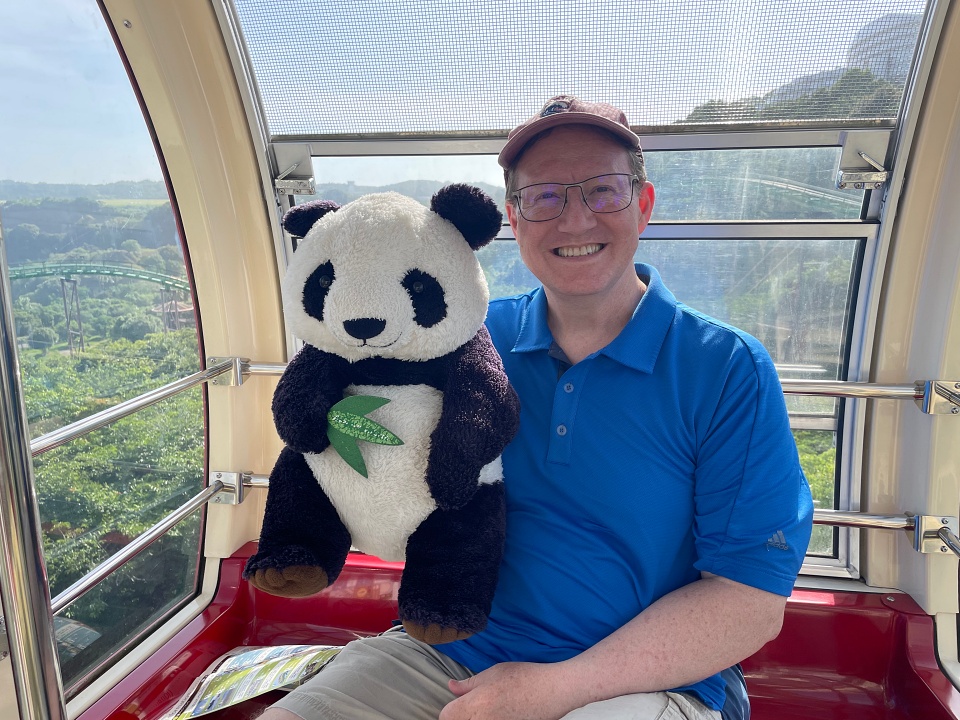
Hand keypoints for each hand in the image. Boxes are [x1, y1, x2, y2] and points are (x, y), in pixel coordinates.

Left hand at [439, 662, 579, 719]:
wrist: (553, 691)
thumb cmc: (524, 677)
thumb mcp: (493, 673)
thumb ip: (468, 684)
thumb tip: (451, 687)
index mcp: (475, 706)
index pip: (446, 715)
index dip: (450, 708)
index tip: (458, 703)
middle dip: (463, 715)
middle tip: (473, 706)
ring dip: (477, 718)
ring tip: (491, 708)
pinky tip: (501, 713)